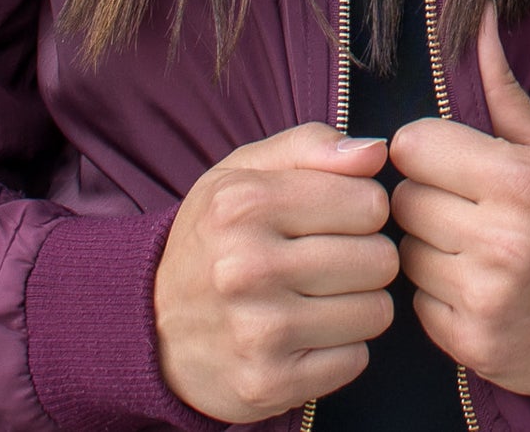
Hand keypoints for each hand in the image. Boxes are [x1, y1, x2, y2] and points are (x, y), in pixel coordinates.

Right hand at [154, 122, 398, 421]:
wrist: (150, 326)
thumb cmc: (214, 237)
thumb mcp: (244, 171)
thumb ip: (311, 145)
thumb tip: (376, 152)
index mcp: (245, 203)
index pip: (370, 204)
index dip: (363, 209)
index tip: (335, 218)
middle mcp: (248, 266)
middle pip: (379, 259)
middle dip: (364, 257)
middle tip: (326, 260)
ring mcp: (258, 331)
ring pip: (375, 312)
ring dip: (357, 304)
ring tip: (317, 296)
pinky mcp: (270, 383)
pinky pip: (356, 360)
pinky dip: (340, 348)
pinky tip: (306, 334)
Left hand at [388, 0, 529, 396]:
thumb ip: (505, 89)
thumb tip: (479, 17)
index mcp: (522, 182)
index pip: (412, 146)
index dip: (426, 148)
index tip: (449, 158)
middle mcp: (502, 242)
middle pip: (405, 200)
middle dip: (427, 195)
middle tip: (464, 203)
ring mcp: (488, 301)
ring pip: (405, 252)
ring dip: (429, 246)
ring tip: (470, 243)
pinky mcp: (476, 348)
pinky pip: (418, 304)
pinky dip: (438, 293)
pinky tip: (475, 283)